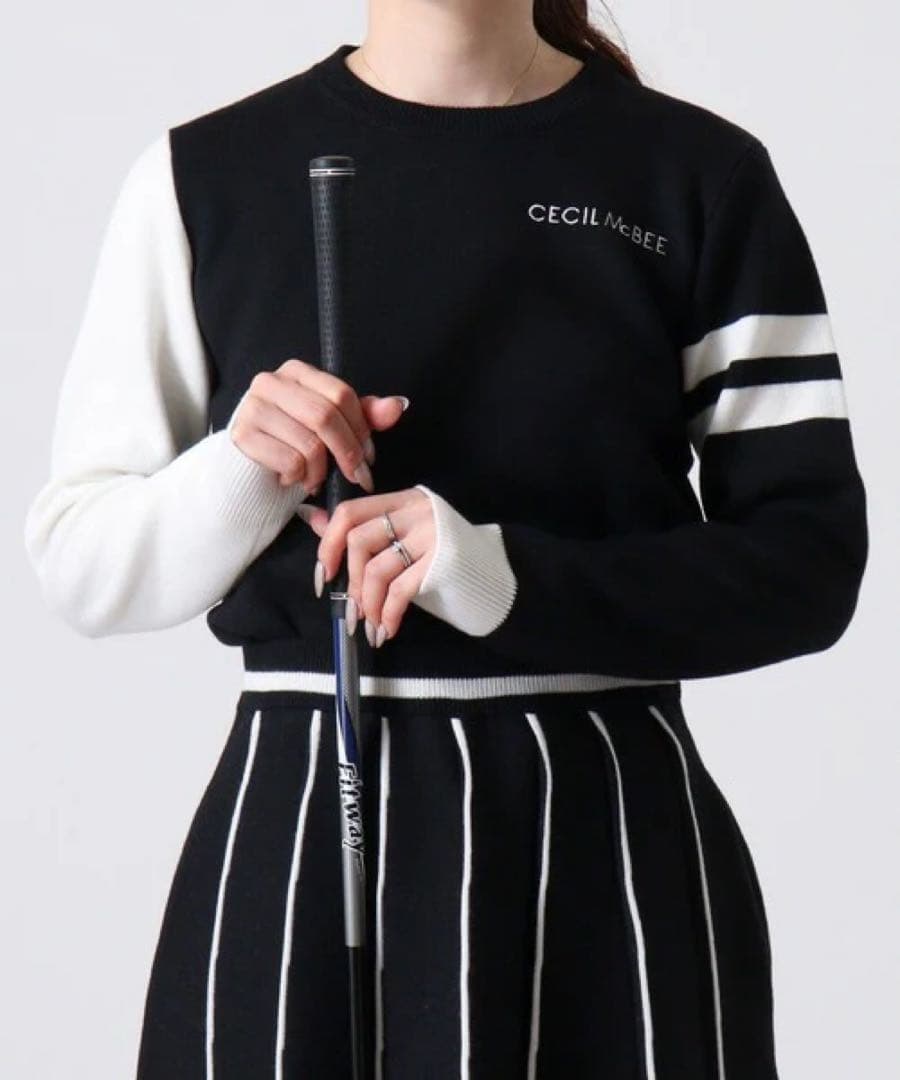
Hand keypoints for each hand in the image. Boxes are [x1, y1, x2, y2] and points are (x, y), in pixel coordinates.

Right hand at [228, 356, 409, 491]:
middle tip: (356, 476)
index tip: (368, 457)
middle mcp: (271, 382)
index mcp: (297, 372)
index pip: (341, 394)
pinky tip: (292, 478)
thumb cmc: (294, 443)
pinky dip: (299, 477)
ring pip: (309, 443)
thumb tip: (398, 405)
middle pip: (326, 417)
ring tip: (316, 479)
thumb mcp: (331, 426)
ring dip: (321, 471)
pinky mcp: (242, 436)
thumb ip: (364, 414)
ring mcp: (253, 407)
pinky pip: (290, 461)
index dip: (362, 429)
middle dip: (348, 453)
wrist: (249, 468)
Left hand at [308, 488, 434, 646]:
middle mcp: (416, 511)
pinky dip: (389, 614)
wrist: (494, 580)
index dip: (328, 544)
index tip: (324, 575)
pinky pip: (401, 590)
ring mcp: (431, 534)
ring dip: (369, 604)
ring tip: (372, 625)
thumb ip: (360, 530)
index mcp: (402, 501)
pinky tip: (388, 629)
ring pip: (377, 568)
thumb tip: (313, 518)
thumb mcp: (400, 542)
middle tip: (352, 610)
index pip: (350, 511)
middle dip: (350, 581)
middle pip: (358, 539)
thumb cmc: (442, 564)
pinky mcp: (443, 562)